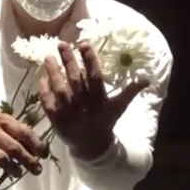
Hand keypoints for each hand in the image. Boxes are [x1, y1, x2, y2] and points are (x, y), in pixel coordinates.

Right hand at [0, 106, 43, 174]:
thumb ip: (9, 127)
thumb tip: (31, 141)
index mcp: (0, 118)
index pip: (23, 132)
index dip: (36, 145)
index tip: (43, 154)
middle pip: (15, 148)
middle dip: (29, 161)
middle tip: (37, 170)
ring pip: (2, 159)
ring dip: (13, 168)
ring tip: (18, 173)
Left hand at [38, 42, 148, 158]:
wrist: (92, 146)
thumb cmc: (105, 121)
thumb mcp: (119, 106)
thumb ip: (131, 91)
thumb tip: (147, 78)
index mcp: (101, 101)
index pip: (95, 77)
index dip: (90, 60)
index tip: (83, 44)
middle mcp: (85, 106)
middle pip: (75, 81)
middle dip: (68, 61)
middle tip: (61, 44)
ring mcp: (69, 114)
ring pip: (60, 91)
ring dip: (53, 73)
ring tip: (48, 58)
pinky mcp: (57, 121)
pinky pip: (48, 104)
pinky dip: (44, 91)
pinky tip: (41, 78)